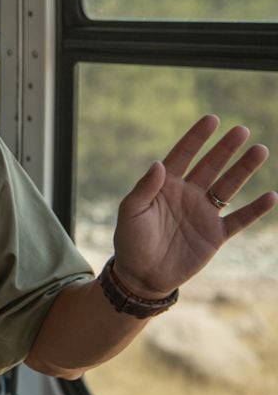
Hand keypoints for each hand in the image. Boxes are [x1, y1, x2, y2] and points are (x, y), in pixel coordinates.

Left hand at [112, 115, 275, 297]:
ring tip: (260, 150)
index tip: (212, 119)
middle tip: (241, 130)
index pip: (183, 155)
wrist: (142, 275)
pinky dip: (255, 209)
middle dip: (225, 148)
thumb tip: (159, 163)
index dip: (197, 137)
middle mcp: (187, 194)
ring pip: (228, 187)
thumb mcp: (130, 212)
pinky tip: (271, 196)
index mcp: (165, 185)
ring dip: (243, 170)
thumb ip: (144, 188)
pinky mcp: (215, 235)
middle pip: (210, 166)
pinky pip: (239, 219)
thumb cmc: (130, 241)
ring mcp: (203, 213)